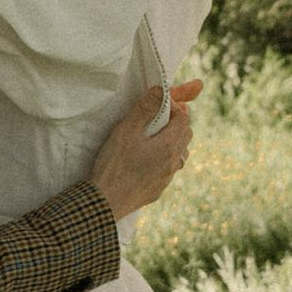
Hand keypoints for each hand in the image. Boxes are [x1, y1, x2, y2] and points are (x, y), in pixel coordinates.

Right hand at [91, 79, 200, 220]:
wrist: (105, 202)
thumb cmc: (114, 164)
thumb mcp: (126, 130)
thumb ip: (145, 108)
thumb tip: (161, 89)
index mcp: (169, 145)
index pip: (184, 119)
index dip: (176, 107)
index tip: (162, 102)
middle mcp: (173, 163)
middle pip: (186, 135)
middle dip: (177, 122)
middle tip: (161, 115)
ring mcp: (167, 178)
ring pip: (179, 154)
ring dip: (172, 142)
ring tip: (155, 137)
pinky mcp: (157, 190)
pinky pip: (168, 170)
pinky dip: (164, 159)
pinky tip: (147, 159)